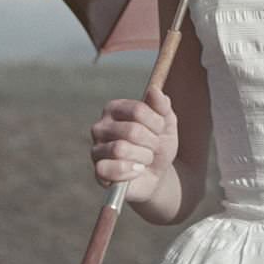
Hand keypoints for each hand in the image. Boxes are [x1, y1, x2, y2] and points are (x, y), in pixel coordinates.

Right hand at [90, 86, 178, 204]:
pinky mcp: (98, 171)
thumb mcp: (167, 122)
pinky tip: (136, 171)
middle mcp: (101, 126)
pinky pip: (112, 169)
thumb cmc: (158, 144)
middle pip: (132, 130)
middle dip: (151, 142)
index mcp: (115, 108)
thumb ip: (161, 105)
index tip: (160, 129)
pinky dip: (130, 172)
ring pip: (121, 149)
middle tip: (153, 147)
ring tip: (145, 159)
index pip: (138, 110)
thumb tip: (153, 90)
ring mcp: (96, 149)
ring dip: (143, 157)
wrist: (157, 174)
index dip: (156, 123)